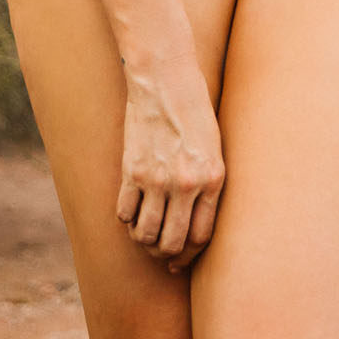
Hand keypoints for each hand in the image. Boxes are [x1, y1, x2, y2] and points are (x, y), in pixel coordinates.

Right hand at [116, 59, 224, 271]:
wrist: (165, 78)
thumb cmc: (194, 110)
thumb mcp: (214, 148)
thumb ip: (207, 185)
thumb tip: (194, 224)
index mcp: (212, 179)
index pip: (201, 237)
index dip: (189, 256)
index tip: (180, 260)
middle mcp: (186, 183)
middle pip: (172, 243)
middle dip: (164, 254)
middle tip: (159, 249)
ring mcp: (158, 178)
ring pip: (145, 234)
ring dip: (143, 239)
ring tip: (143, 231)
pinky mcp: (132, 169)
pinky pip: (124, 213)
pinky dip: (125, 218)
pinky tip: (130, 209)